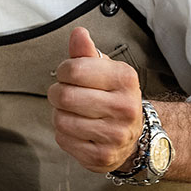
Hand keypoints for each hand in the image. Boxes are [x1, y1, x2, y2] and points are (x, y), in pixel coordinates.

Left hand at [48, 26, 142, 172]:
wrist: (134, 134)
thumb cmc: (112, 96)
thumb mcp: (104, 69)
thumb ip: (86, 52)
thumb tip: (78, 33)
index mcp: (125, 79)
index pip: (73, 69)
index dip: (62, 71)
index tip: (67, 75)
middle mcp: (125, 107)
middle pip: (64, 96)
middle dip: (57, 94)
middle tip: (64, 95)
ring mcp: (115, 134)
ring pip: (61, 120)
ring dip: (59, 115)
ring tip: (72, 113)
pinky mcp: (102, 156)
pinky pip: (63, 140)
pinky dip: (63, 134)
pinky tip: (77, 130)